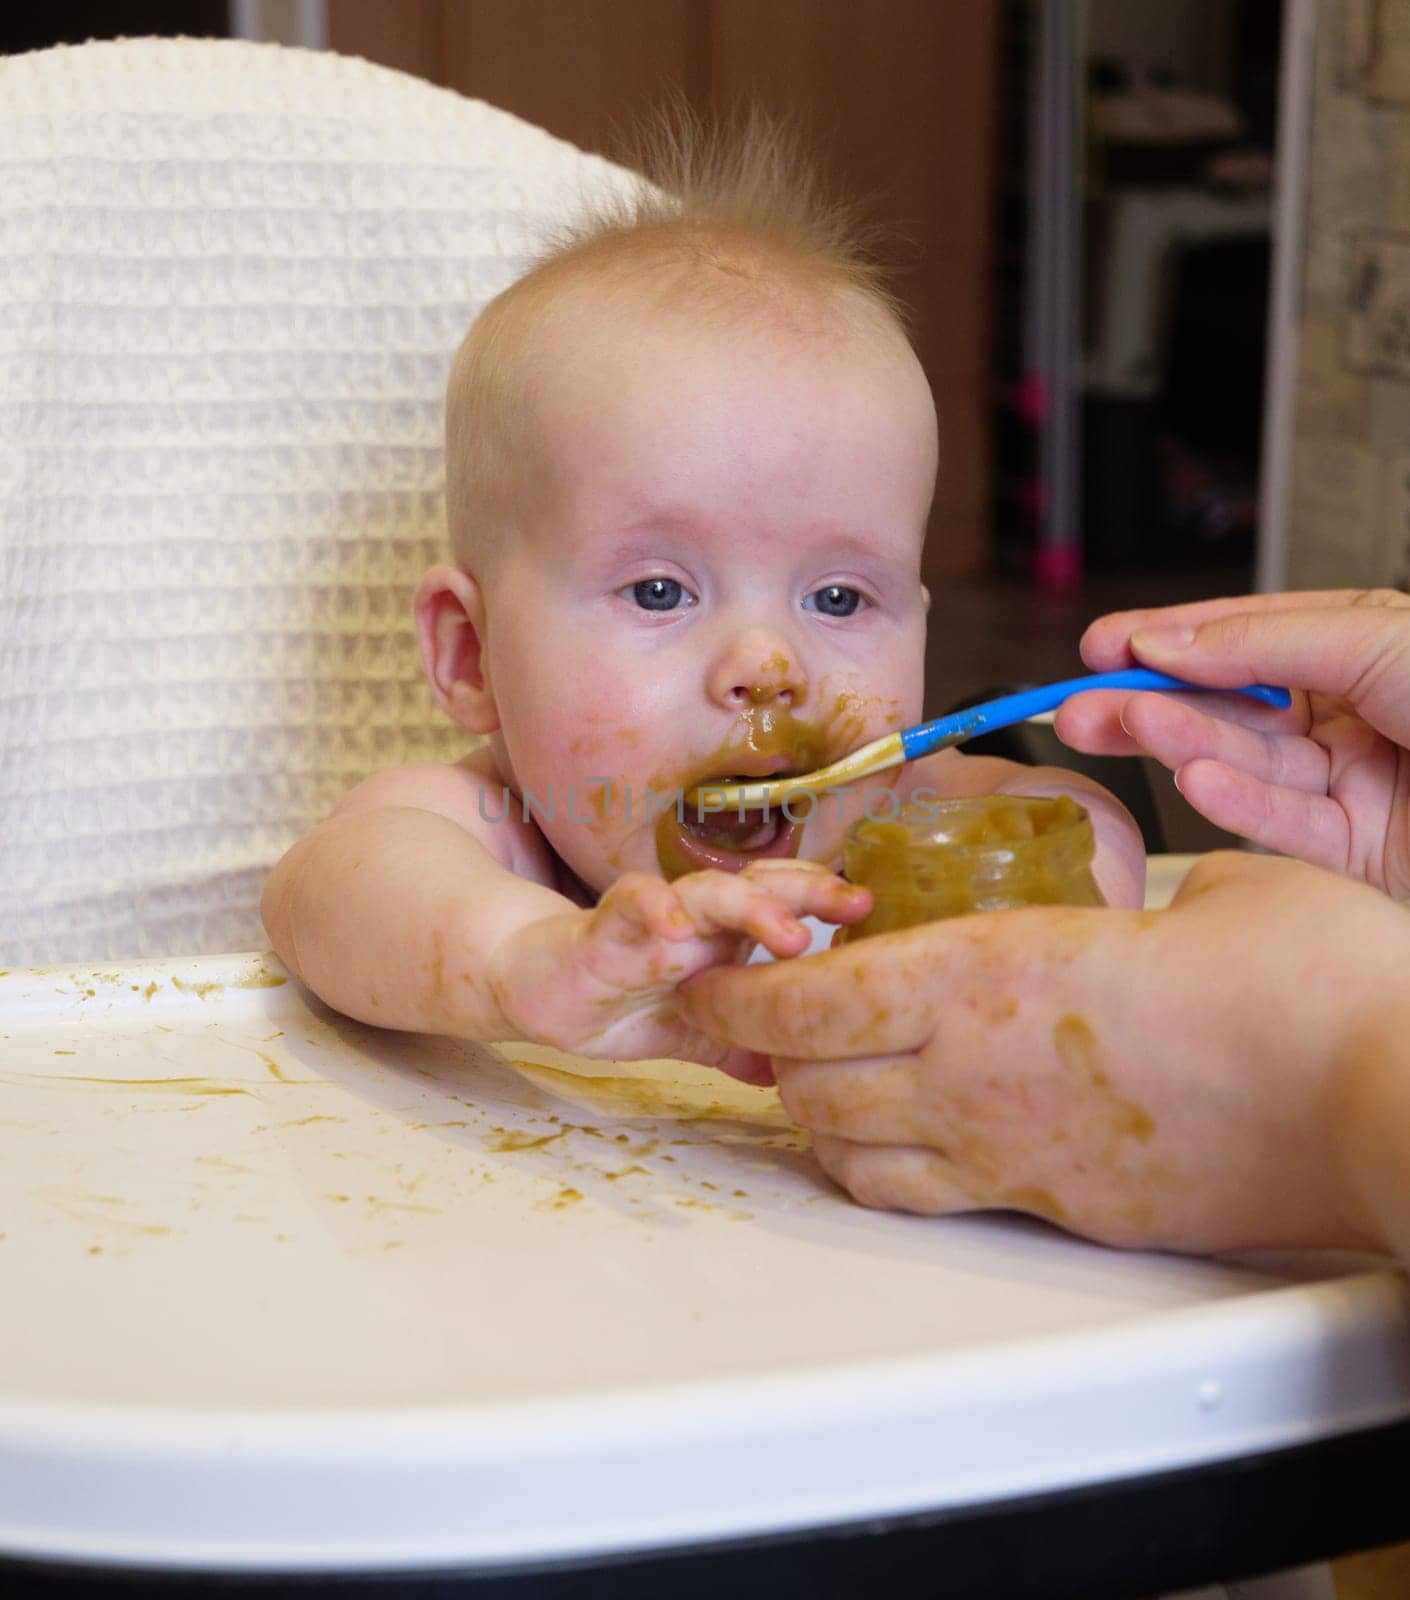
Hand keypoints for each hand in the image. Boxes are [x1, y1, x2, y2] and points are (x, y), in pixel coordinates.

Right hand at [487, 860, 869, 1070]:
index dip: (823, 900)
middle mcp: (692, 919)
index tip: (869, 909)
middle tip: (850, 904)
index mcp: (719, 937)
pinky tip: (676, 927)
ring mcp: (648, 922)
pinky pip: (627, 908)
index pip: (780, 901)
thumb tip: (796, 1079)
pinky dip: (652, 910)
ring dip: (747, 907)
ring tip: (786, 933)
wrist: (530, 984)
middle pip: (756, 888)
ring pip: (704, 895)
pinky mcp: (599, 932)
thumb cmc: (614, 997)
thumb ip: (737, 1046)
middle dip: (805, 891)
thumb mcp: (686, 1033)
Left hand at [681, 852, 1409, 1253]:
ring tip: (825, 1079)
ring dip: (820, 1116)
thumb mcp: (1216, 890)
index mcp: (990, 971)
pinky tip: (916, 1140)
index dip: (742, 991)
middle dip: (769, 1051)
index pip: (811, 999)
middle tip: (768, 1020)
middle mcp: (975, 1074)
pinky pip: (936, 1200)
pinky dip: (892, 1171)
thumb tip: (1170, 908)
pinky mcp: (1066, 1210)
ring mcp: (1014, 1155)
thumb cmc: (1303, 980)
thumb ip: (1157, 898)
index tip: (712, 974)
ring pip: (854, 1157)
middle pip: (809, 1084)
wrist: (1377, 1099)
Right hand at [1056, 589, 1409, 895]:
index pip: (1238, 637)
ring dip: (1183, 745)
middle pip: (1225, 708)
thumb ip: (1261, 643)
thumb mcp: (1372, 638)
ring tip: (1128, 727)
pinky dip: (1236, 806)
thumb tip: (1165, 644)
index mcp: (1351, 645)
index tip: (1101, 648)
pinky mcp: (1356, 847)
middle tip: (1080, 710)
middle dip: (1150, 704)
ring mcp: (1347, 780)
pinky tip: (1194, 783)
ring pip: (1245, 764)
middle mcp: (1346, 711)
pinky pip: (1285, 825)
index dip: (1166, 640)